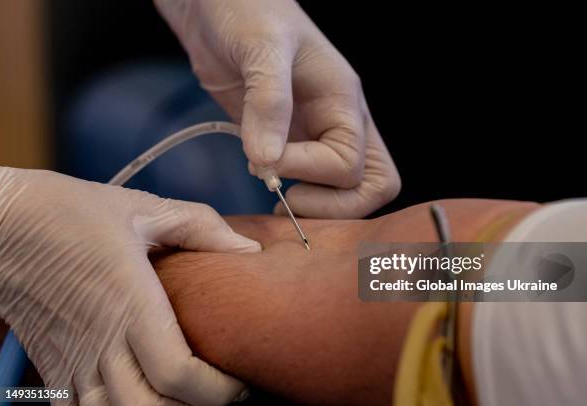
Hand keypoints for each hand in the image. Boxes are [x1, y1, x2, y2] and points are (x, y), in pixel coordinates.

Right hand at [0, 167, 259, 405]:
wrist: (2, 220)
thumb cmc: (72, 210)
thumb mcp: (142, 207)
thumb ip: (201, 226)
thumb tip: (249, 248)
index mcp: (130, 301)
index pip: (178, 375)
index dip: (216, 391)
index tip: (238, 381)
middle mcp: (100, 340)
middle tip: (220, 394)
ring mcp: (70, 358)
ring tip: (181, 400)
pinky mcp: (50, 364)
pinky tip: (134, 402)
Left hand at [155, 0, 400, 217]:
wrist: (216, 6)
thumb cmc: (246, 10)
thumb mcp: (262, 46)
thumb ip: (269, 103)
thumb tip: (268, 163)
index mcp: (344, 99)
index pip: (351, 164)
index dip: (310, 172)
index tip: (266, 160)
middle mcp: (339, 122)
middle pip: (370, 187)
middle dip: (332, 205)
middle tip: (286, 199)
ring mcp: (316, 135)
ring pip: (345, 191)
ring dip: (314, 204)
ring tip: (272, 191)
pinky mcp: (290, 141)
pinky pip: (310, 183)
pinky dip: (293, 193)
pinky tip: (263, 179)